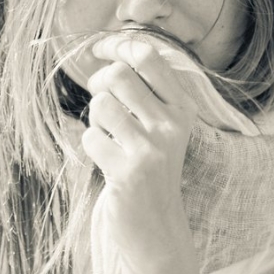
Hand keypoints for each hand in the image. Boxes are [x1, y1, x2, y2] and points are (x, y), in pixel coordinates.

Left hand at [81, 35, 197, 264]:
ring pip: (101, 104)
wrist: (156, 228)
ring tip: (108, 137)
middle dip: (99, 84)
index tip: (99, 50)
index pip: (149, 57)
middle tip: (101, 102)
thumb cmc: (149, 171)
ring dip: (95, 119)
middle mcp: (172, 125)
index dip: (117, 46)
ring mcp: (151, 149)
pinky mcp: (128, 172)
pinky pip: (90, 137)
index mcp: (182, 109)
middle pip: (118, 75)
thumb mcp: (160, 129)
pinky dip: (91, 147)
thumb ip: (144, 93)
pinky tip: (107, 162)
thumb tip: (106, 55)